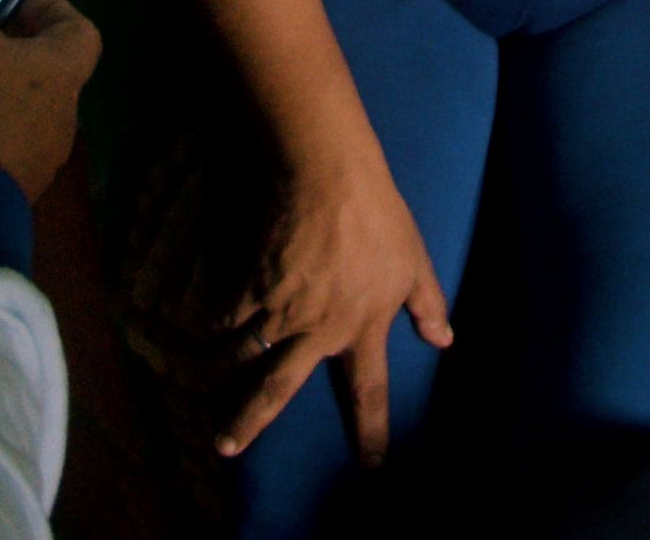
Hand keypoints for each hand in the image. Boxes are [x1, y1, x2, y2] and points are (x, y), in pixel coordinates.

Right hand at [213, 157, 453, 463]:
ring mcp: (280, 311)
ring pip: (242, 356)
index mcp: (362, 330)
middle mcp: (316, 332)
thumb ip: (428, 305)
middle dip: (248, 422)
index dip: (370, 432)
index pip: (369, 393)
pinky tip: (205, 335)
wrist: (329, 182)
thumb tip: (444, 340)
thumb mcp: (415, 264)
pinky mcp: (253, 285)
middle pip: (275, 391)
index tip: (371, 468)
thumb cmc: (379, 221)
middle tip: (226, 448)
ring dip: (221, 377)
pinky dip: (214, 328)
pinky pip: (228, 317)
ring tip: (205, 393)